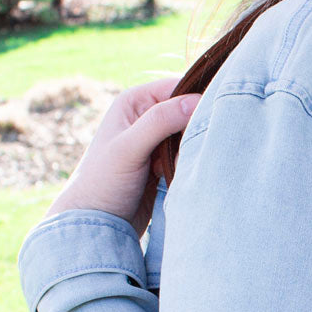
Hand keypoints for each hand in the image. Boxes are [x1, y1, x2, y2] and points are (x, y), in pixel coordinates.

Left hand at [43, 76, 201, 238]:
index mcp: (135, 101)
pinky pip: (190, 153)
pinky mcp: (166, 161)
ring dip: (196, 145)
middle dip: (198, 125)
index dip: (198, 98)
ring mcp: (158, 139)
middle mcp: (147, 115)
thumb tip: (196, 100)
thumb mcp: (128, 148)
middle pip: (189, 109)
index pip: (179, 86)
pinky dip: (194, 160)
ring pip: (193, 133)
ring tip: (191, 161)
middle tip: (202, 144)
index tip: (213, 116)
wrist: (98, 225)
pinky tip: (188, 171)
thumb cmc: (102, 184)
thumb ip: (159, 121)